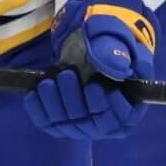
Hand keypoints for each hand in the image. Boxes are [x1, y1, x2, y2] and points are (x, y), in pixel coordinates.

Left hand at [25, 0, 156, 139]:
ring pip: (68, 125)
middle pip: (92, 124)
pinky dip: (38, 110)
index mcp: (131, 106)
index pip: (122, 118)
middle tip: (67, 75)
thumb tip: (114, 67)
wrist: (90, 44)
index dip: (107, 106)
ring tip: (48, 82)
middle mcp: (108, 122)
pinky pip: (48, 124)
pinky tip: (33, 93)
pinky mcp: (62, 123)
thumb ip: (117, 51)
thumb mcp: (118, 40)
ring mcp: (83, 125)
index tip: (94, 86)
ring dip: (55, 104)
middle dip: (76, 101)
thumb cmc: (111, 43)